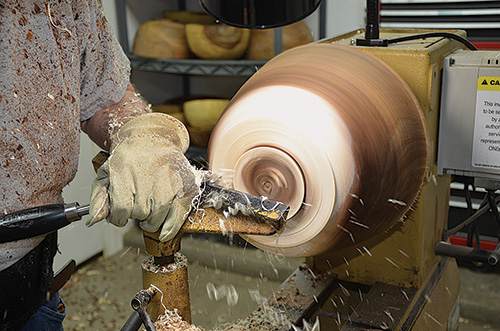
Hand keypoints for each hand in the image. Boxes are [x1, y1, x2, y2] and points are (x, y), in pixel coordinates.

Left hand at [87, 113, 201, 241]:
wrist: (153, 138)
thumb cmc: (129, 158)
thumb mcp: (106, 173)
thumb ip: (98, 199)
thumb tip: (93, 221)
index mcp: (125, 172)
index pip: (121, 209)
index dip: (118, 217)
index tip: (119, 214)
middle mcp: (148, 177)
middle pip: (139, 214)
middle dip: (134, 214)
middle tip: (136, 204)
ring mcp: (169, 183)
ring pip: (156, 219)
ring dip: (150, 221)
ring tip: (148, 209)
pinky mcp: (185, 187)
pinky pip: (177, 217)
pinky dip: (170, 228)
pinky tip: (164, 232)